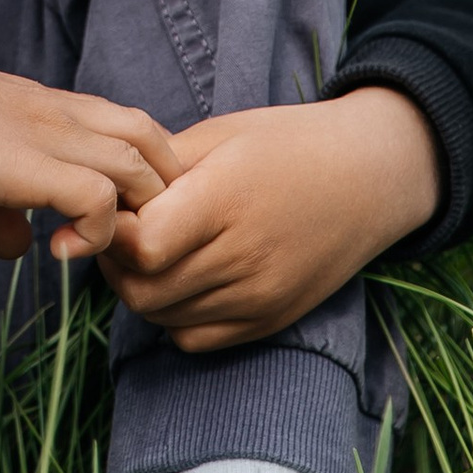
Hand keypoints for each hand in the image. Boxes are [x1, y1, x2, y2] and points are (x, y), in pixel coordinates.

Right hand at [0, 34, 181, 261]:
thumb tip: (23, 246)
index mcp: (46, 108)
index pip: (132, 126)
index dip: (143, 175)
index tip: (116, 222)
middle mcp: (57, 113)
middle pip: (154, 141)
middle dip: (158, 196)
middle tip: (123, 243)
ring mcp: (46, 134)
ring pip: (140, 166)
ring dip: (135, 217)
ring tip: (98, 250)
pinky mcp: (27, 164)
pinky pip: (98, 197)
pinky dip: (95, 233)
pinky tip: (60, 251)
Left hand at [99, 88, 440, 352]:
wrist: (370, 177)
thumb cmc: (289, 144)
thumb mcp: (221, 133)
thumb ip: (158, 166)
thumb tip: (102, 189)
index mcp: (227, 201)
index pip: (141, 244)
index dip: (112, 230)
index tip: (113, 207)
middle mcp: (245, 257)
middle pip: (143, 289)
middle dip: (115, 263)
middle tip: (120, 232)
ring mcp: (260, 296)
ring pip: (162, 317)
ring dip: (141, 288)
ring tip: (150, 251)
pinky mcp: (270, 320)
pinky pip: (193, 339)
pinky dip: (172, 316)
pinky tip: (180, 278)